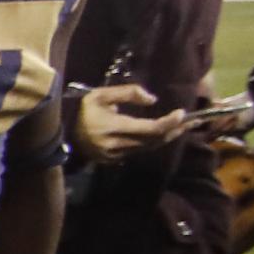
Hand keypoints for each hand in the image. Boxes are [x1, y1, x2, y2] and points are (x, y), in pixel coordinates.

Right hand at [73, 83, 188, 162]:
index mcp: (115, 127)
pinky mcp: (114, 159)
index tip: (182, 113)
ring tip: (181, 126)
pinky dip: (153, 142)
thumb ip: (129, 93)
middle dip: (175, 130)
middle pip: (155, 140)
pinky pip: (139, 151)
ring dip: (167, 137)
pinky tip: (162, 134)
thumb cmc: (82, 110)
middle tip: (193, 121)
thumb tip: (152, 100)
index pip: (151, 128)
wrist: (60, 132)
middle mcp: (118, 144)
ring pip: (149, 147)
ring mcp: (116, 155)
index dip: (170, 122)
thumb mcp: (102, 94)